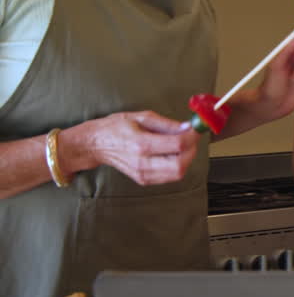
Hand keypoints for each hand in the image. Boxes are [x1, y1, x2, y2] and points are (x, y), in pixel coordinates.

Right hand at [66, 111, 199, 185]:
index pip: (178, 145)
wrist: (95, 144)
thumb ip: (166, 124)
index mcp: (141, 144)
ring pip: (177, 174)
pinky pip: (169, 177)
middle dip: (192, 151)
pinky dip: (177, 166)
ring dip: (186, 159)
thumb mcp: (141, 117)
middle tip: (191, 139)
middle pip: (180, 165)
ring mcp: (142, 174)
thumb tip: (188, 127)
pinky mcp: (143, 180)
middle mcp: (142, 162)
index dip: (192, 137)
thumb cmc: (115, 128)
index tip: (196, 129)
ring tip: (181, 146)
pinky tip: (171, 154)